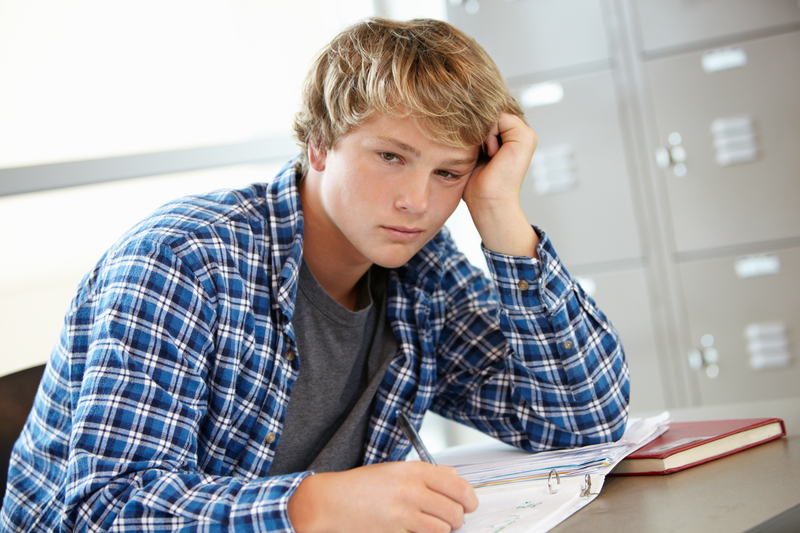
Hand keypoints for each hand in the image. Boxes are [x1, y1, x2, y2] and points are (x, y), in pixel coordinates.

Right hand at [288, 462, 478, 532]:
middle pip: (455, 510)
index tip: (470, 503)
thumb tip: (454, 476)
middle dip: (458, 517)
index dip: (469, 497)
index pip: (457, 484)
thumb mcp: (395, 470)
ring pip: (444, 528)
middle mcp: (411, 491)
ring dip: (443, 529)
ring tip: (432, 524)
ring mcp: (403, 515)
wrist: (331, 502)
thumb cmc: (361, 486)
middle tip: (453, 518)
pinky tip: (415, 530)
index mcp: (413, 470)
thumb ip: (426, 473)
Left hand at [462, 113, 539, 257]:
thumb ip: (474, 132)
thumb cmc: (477, 184)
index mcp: (510, 137)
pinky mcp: (525, 136)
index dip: (473, 126)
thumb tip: (460, 111)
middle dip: (478, 129)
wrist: (487, 203)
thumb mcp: (473, 151)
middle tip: (481, 153)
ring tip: (488, 155)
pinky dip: (489, 135)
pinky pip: (499, 118)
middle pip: (489, 112)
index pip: (486, 114)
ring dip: (483, 133)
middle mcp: (520, 133)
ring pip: (493, 113)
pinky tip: (492, 154)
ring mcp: (525, 134)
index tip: (471, 148)